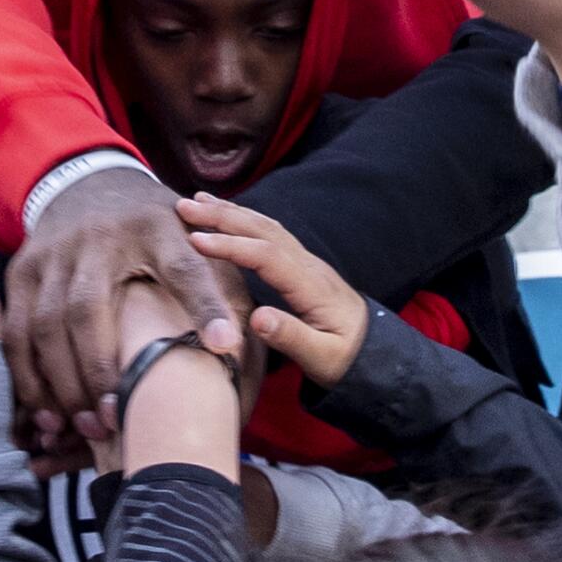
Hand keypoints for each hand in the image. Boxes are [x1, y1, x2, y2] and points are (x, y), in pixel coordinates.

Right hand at [5, 166, 246, 443]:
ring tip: (85, 428)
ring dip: (61, 384)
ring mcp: (53, 252)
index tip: (226, 346)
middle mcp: (98, 237)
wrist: (90, 183)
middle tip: (115, 422)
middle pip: (88, 309)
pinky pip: (15, 332)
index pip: (184, 268)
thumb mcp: (192, 239)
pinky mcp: (22, 269)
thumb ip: (219, 286)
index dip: (204, 306)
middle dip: (98, 372)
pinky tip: (47, 414)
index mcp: (156, 227)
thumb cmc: (155, 231)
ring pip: (44, 325)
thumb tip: (239, 349)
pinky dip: (27, 377)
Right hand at [176, 195, 366, 390]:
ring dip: (232, 212)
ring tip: (197, 203)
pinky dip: (244, 219)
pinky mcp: (301, 265)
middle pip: (264, 230)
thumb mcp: (322, 358)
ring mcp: (306, 262)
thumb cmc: (347, 358)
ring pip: (266, 226)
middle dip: (223, 216)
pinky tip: (227, 217)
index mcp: (311, 286)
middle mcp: (307, 265)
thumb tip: (256, 318)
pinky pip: (269, 233)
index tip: (195, 241)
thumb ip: (291, 337)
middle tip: (184, 207)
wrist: (376, 350)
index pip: (267, 255)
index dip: (231, 246)